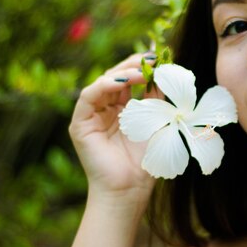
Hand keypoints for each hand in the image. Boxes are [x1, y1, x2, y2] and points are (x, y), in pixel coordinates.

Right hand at [69, 53, 157, 202]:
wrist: (130, 190)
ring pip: (103, 83)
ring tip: (141, 71)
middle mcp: (107, 109)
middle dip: (134, 65)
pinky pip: (88, 96)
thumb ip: (158, 98)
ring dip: (122, 73)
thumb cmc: (145, 161)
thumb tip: (165, 70)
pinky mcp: (80, 124)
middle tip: (152, 59)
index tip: (160, 57)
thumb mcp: (157, 122)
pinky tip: (121, 82)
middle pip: (117, 77)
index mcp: (124, 109)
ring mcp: (92, 115)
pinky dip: (103, 85)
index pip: (131, 80)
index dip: (144, 67)